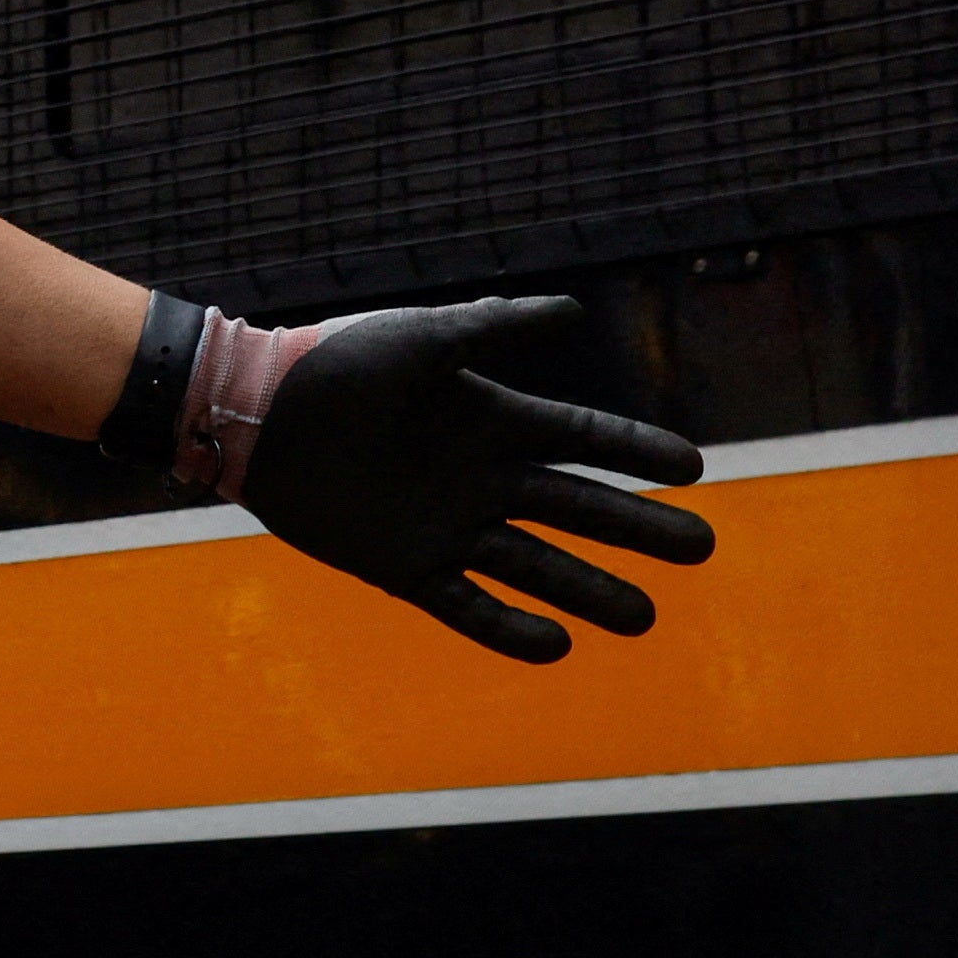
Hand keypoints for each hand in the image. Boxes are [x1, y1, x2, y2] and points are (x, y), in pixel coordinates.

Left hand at [242, 297, 712, 661]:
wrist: (255, 414)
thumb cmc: (337, 364)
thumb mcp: (422, 339)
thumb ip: (495, 325)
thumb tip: (576, 310)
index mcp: (492, 418)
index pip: (583, 439)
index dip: (636, 451)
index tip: (692, 468)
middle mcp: (481, 476)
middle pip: (577, 507)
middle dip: (638, 529)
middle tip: (702, 549)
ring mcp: (447, 525)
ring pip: (536, 565)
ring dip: (591, 591)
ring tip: (646, 619)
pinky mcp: (405, 566)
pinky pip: (468, 604)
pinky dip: (509, 628)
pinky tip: (557, 647)